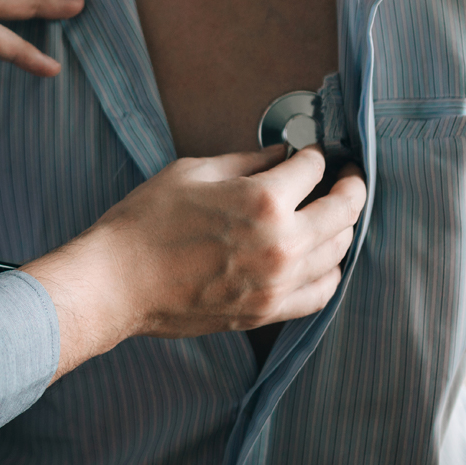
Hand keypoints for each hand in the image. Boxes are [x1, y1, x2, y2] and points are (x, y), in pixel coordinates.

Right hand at [21, 145, 366, 378]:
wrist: (115, 282)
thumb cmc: (144, 224)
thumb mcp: (192, 172)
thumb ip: (245, 162)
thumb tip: (280, 156)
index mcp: (262, 200)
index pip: (313, 169)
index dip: (316, 156)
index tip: (313, 154)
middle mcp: (280, 242)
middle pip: (343, 210)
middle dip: (350, 187)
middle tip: (347, 177)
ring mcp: (277, 282)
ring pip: (339, 251)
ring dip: (343, 227)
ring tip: (334, 215)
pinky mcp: (267, 311)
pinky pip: (321, 292)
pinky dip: (330, 271)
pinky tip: (322, 258)